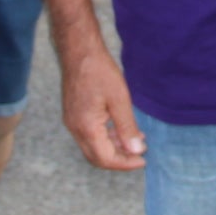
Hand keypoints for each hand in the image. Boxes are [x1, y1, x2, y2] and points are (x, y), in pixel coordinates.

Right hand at [59, 41, 144, 170]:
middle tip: (140, 154)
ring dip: (114, 148)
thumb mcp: (120, 99)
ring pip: (93, 147)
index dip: (125, 163)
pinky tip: (121, 129)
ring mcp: (72, 122)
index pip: (105, 159)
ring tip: (135, 140)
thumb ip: (127, 127)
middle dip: (119, 159)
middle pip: (97, 157)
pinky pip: (89, 135)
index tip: (143, 160)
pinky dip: (106, 137)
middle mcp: (75, 129)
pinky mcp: (73, 115)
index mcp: (86, 127)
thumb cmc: (99, 71)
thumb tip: (136, 150)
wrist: (79, 51)